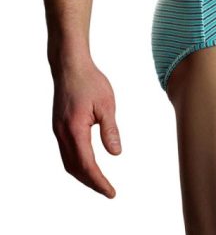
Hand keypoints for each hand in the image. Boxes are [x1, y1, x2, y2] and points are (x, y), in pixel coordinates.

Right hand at [51, 58, 121, 197]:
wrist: (70, 66)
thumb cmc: (90, 81)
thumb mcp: (106, 104)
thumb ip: (110, 130)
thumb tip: (116, 154)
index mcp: (75, 129)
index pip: (87, 164)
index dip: (99, 181)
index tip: (111, 192)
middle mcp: (63, 134)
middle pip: (75, 169)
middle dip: (92, 183)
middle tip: (108, 191)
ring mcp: (58, 131)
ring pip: (68, 163)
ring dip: (83, 175)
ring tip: (99, 182)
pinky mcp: (58, 126)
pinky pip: (66, 153)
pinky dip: (77, 164)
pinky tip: (87, 164)